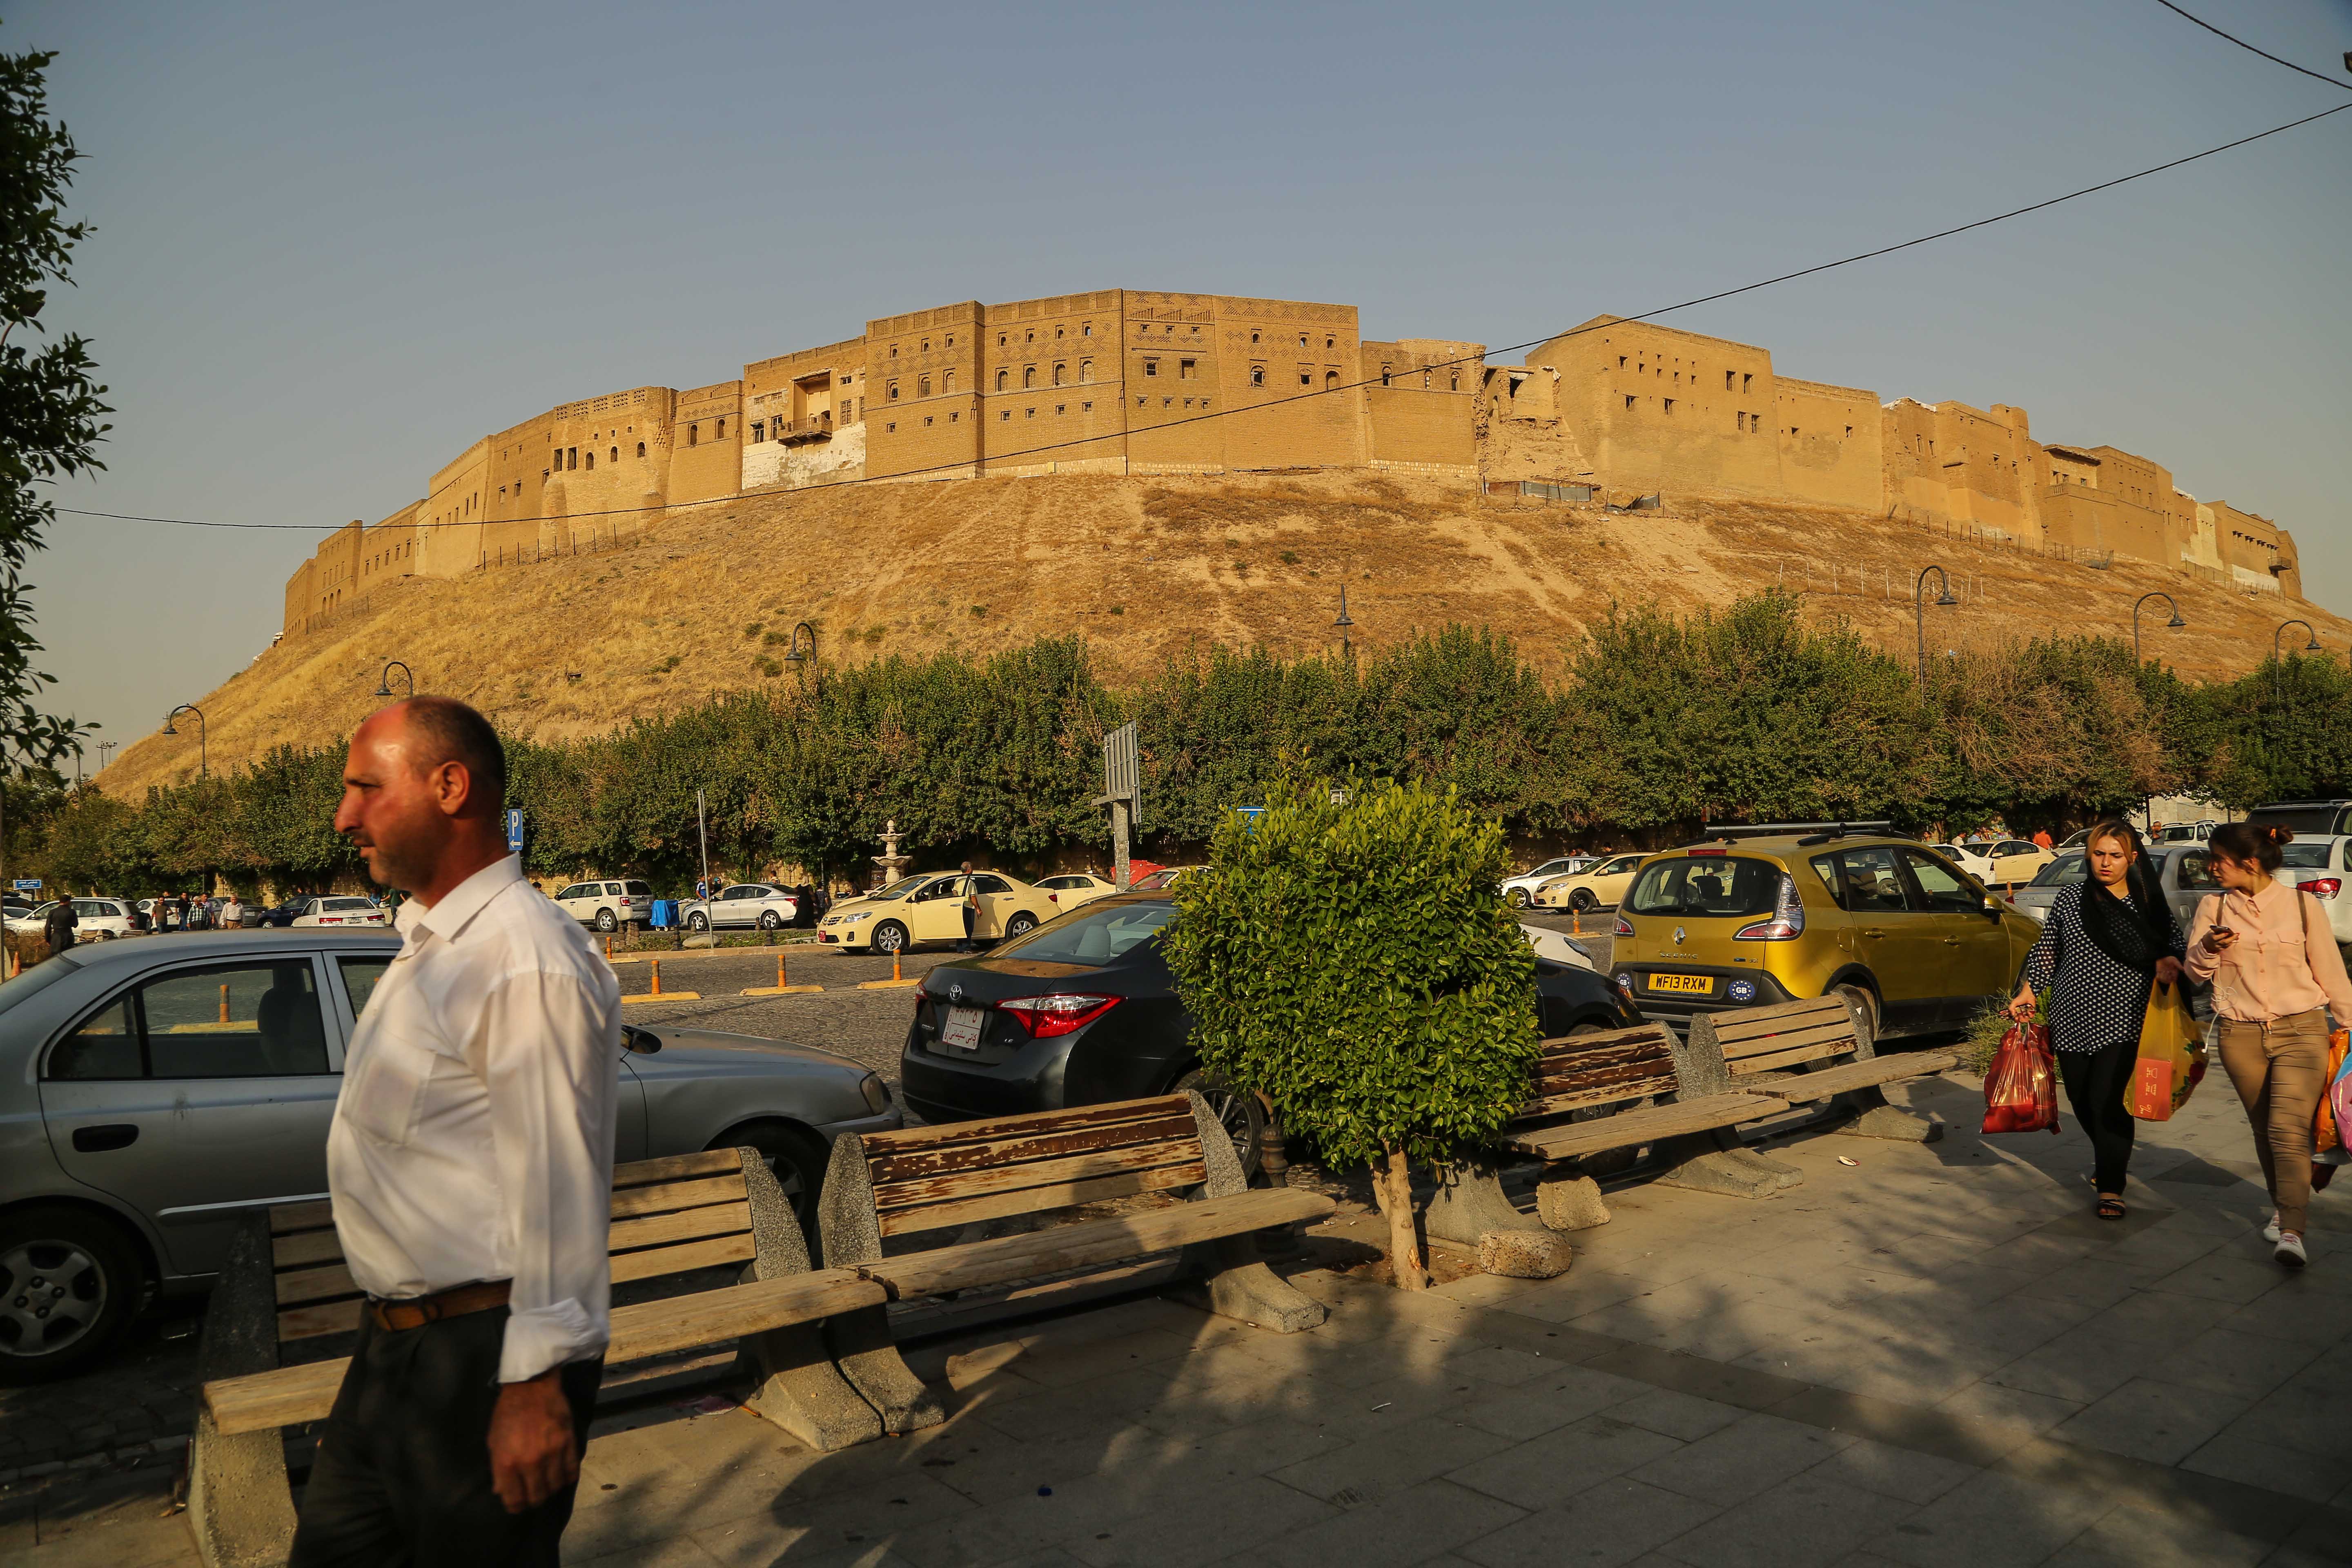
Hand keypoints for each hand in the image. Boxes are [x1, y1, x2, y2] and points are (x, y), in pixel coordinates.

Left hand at [488, 1371, 576, 1513]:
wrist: (531, 1385)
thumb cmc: (507, 1412)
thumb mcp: (493, 1440)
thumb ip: (497, 1469)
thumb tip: (501, 1491)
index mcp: (507, 1462)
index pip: (515, 1500)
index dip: (516, 1506)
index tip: (517, 1503)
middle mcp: (530, 1462)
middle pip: (537, 1497)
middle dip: (534, 1500)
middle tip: (533, 1494)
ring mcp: (552, 1453)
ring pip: (555, 1487)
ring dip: (550, 1490)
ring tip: (547, 1483)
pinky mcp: (569, 1442)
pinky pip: (572, 1471)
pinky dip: (567, 1477)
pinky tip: (562, 1474)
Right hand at [2006, 989, 2035, 1021]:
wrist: (2028, 995)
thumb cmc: (2020, 998)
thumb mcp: (2013, 1003)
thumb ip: (2010, 1008)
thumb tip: (2013, 1015)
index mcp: (2016, 1012)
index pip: (2015, 1018)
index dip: (2015, 1019)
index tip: (2016, 1017)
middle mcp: (2021, 1013)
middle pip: (2020, 1020)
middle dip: (2020, 1019)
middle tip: (2020, 1015)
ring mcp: (2026, 1013)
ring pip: (2026, 1020)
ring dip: (2025, 1018)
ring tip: (2025, 1014)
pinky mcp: (2031, 1012)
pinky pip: (2031, 1017)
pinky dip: (2030, 1015)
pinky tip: (2029, 1012)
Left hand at [2155, 955, 2182, 989]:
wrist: (2162, 957)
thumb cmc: (2169, 959)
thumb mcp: (2174, 961)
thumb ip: (2178, 965)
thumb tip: (2183, 969)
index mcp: (2174, 973)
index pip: (2174, 980)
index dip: (2172, 978)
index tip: (2171, 973)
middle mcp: (2169, 975)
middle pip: (2169, 981)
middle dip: (2167, 978)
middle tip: (2167, 971)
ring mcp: (2164, 975)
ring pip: (2163, 981)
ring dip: (2163, 977)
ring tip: (2163, 971)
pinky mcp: (2159, 974)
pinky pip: (2158, 978)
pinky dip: (2158, 976)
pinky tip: (2159, 972)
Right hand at [2203, 926, 2236, 954]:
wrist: (2206, 943)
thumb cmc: (2211, 934)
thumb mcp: (2212, 931)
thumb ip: (2218, 930)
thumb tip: (2227, 930)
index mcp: (2211, 937)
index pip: (2216, 937)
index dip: (2222, 935)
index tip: (2227, 933)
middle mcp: (2214, 943)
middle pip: (2224, 942)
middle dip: (2231, 938)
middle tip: (2237, 935)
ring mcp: (2217, 947)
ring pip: (2226, 944)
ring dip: (2232, 940)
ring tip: (2237, 936)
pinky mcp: (2220, 949)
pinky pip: (2226, 946)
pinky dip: (2230, 942)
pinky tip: (2234, 939)